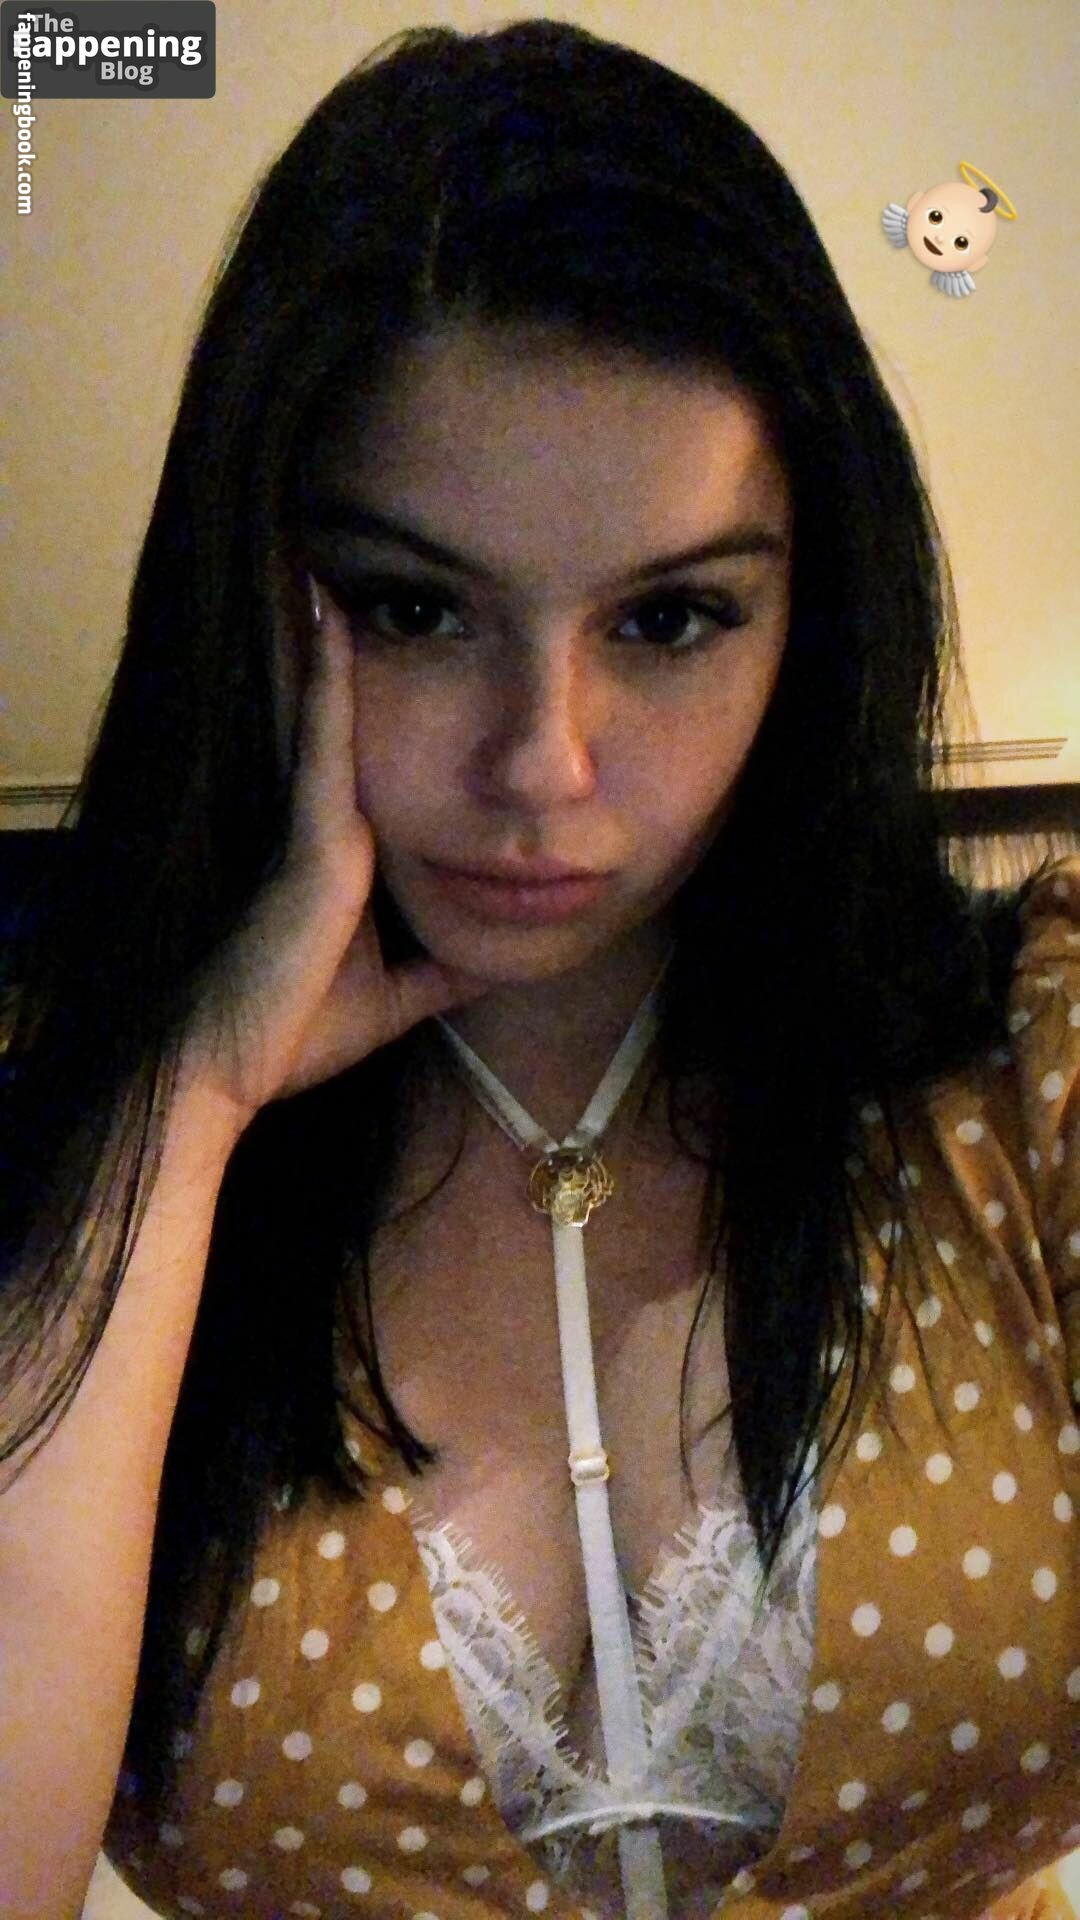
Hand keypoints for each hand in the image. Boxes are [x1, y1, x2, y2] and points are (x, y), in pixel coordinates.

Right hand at [175, 577, 489, 1132]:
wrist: (229, 1066)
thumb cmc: (294, 1031)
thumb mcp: (397, 996)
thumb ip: (442, 971)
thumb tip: (498, 962)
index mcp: (343, 857)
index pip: (361, 760)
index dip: (360, 697)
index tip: (379, 638)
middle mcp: (327, 826)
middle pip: (336, 718)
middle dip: (335, 653)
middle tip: (333, 569)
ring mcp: (316, 825)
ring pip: (325, 709)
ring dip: (326, 639)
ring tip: (327, 557)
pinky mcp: (314, 837)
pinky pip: (325, 736)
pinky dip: (328, 674)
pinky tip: (328, 610)